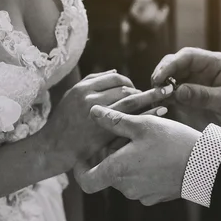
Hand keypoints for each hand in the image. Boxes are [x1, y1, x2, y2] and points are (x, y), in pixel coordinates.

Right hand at [42, 70, 169, 168]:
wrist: (53, 148)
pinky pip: (132, 119)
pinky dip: (149, 113)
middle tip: (158, 92)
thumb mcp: (72, 96)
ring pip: (131, 101)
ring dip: (151, 97)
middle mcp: (91, 98)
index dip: (130, 82)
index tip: (137, 89)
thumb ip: (92, 82)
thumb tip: (115, 72)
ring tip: (167, 95)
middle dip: (142, 90)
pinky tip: (161, 111)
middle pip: (126, 88)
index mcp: (83, 88)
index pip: (116, 78)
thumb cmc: (63, 122)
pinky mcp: (105, 132)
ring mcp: (99, 115)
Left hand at [74, 105, 200, 205]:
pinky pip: (141, 183)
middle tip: (125, 135)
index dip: (80, 168)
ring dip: (127, 161)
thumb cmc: (172, 142)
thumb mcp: (143, 125)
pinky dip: (142, 170)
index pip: (85, 180)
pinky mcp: (156, 197)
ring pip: (125, 177)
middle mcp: (126, 188)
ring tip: (144, 141)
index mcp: (117, 171)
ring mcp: (142, 195)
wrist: (204, 165)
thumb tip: (93, 113)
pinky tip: (157, 154)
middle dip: (111, 155)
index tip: (85, 154)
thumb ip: (114, 120)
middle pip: (107, 173)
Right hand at [151, 48, 220, 134]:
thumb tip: (178, 91)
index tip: (160, 76)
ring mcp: (193, 82)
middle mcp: (201, 69)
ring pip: (169, 77)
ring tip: (155, 97)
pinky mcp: (187, 96)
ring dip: (160, 86)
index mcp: (214, 63)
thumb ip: (204, 96)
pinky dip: (162, 97)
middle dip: (162, 73)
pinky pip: (170, 93)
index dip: (171, 64)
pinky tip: (157, 103)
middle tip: (155, 87)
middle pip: (175, 64)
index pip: (188, 56)